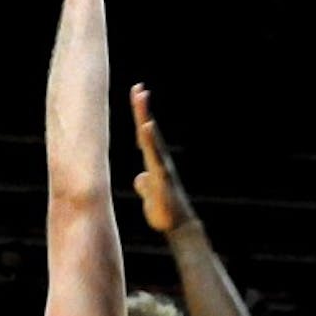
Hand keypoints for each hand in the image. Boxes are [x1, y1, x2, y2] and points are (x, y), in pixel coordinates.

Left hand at [130, 84, 198, 233]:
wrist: (178, 227)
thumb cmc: (164, 213)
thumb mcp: (148, 195)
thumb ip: (144, 184)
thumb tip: (139, 179)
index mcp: (155, 162)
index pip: (145, 136)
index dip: (140, 117)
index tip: (137, 95)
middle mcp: (160, 160)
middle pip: (149, 131)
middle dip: (143, 109)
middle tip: (138, 88)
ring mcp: (163, 167)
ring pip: (153, 139)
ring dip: (146, 118)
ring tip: (141, 98)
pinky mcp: (163, 177)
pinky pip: (156, 155)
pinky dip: (151, 141)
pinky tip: (146, 126)